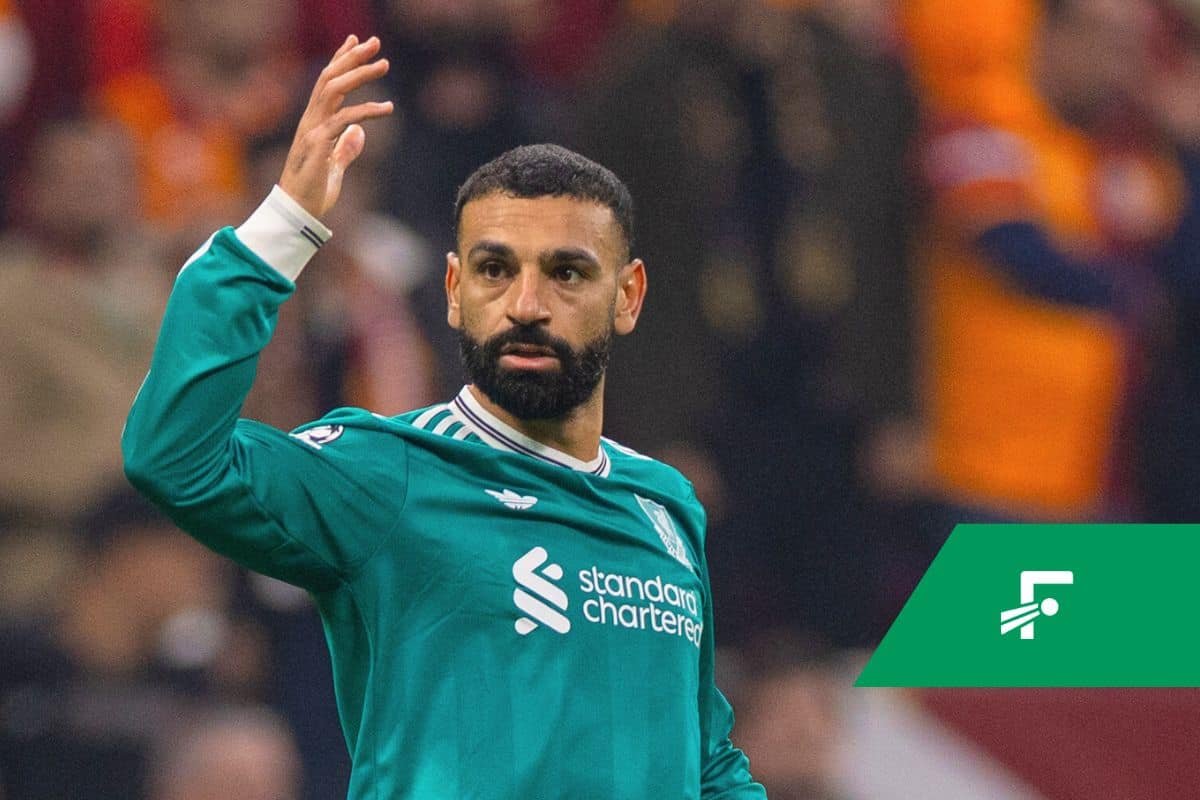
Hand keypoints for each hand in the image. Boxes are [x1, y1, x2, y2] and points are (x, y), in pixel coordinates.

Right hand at [279, 35, 392, 218]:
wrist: (299, 214)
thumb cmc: (314, 193)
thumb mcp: (334, 168)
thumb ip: (344, 149)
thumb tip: (358, 134)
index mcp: (314, 123)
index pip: (326, 83)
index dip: (340, 60)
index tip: (355, 42)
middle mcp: (310, 121)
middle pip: (330, 78)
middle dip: (352, 57)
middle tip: (376, 43)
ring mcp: (312, 130)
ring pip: (334, 90)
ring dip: (360, 74)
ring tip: (384, 65)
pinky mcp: (318, 144)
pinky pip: (344, 119)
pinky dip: (366, 111)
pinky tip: (387, 109)